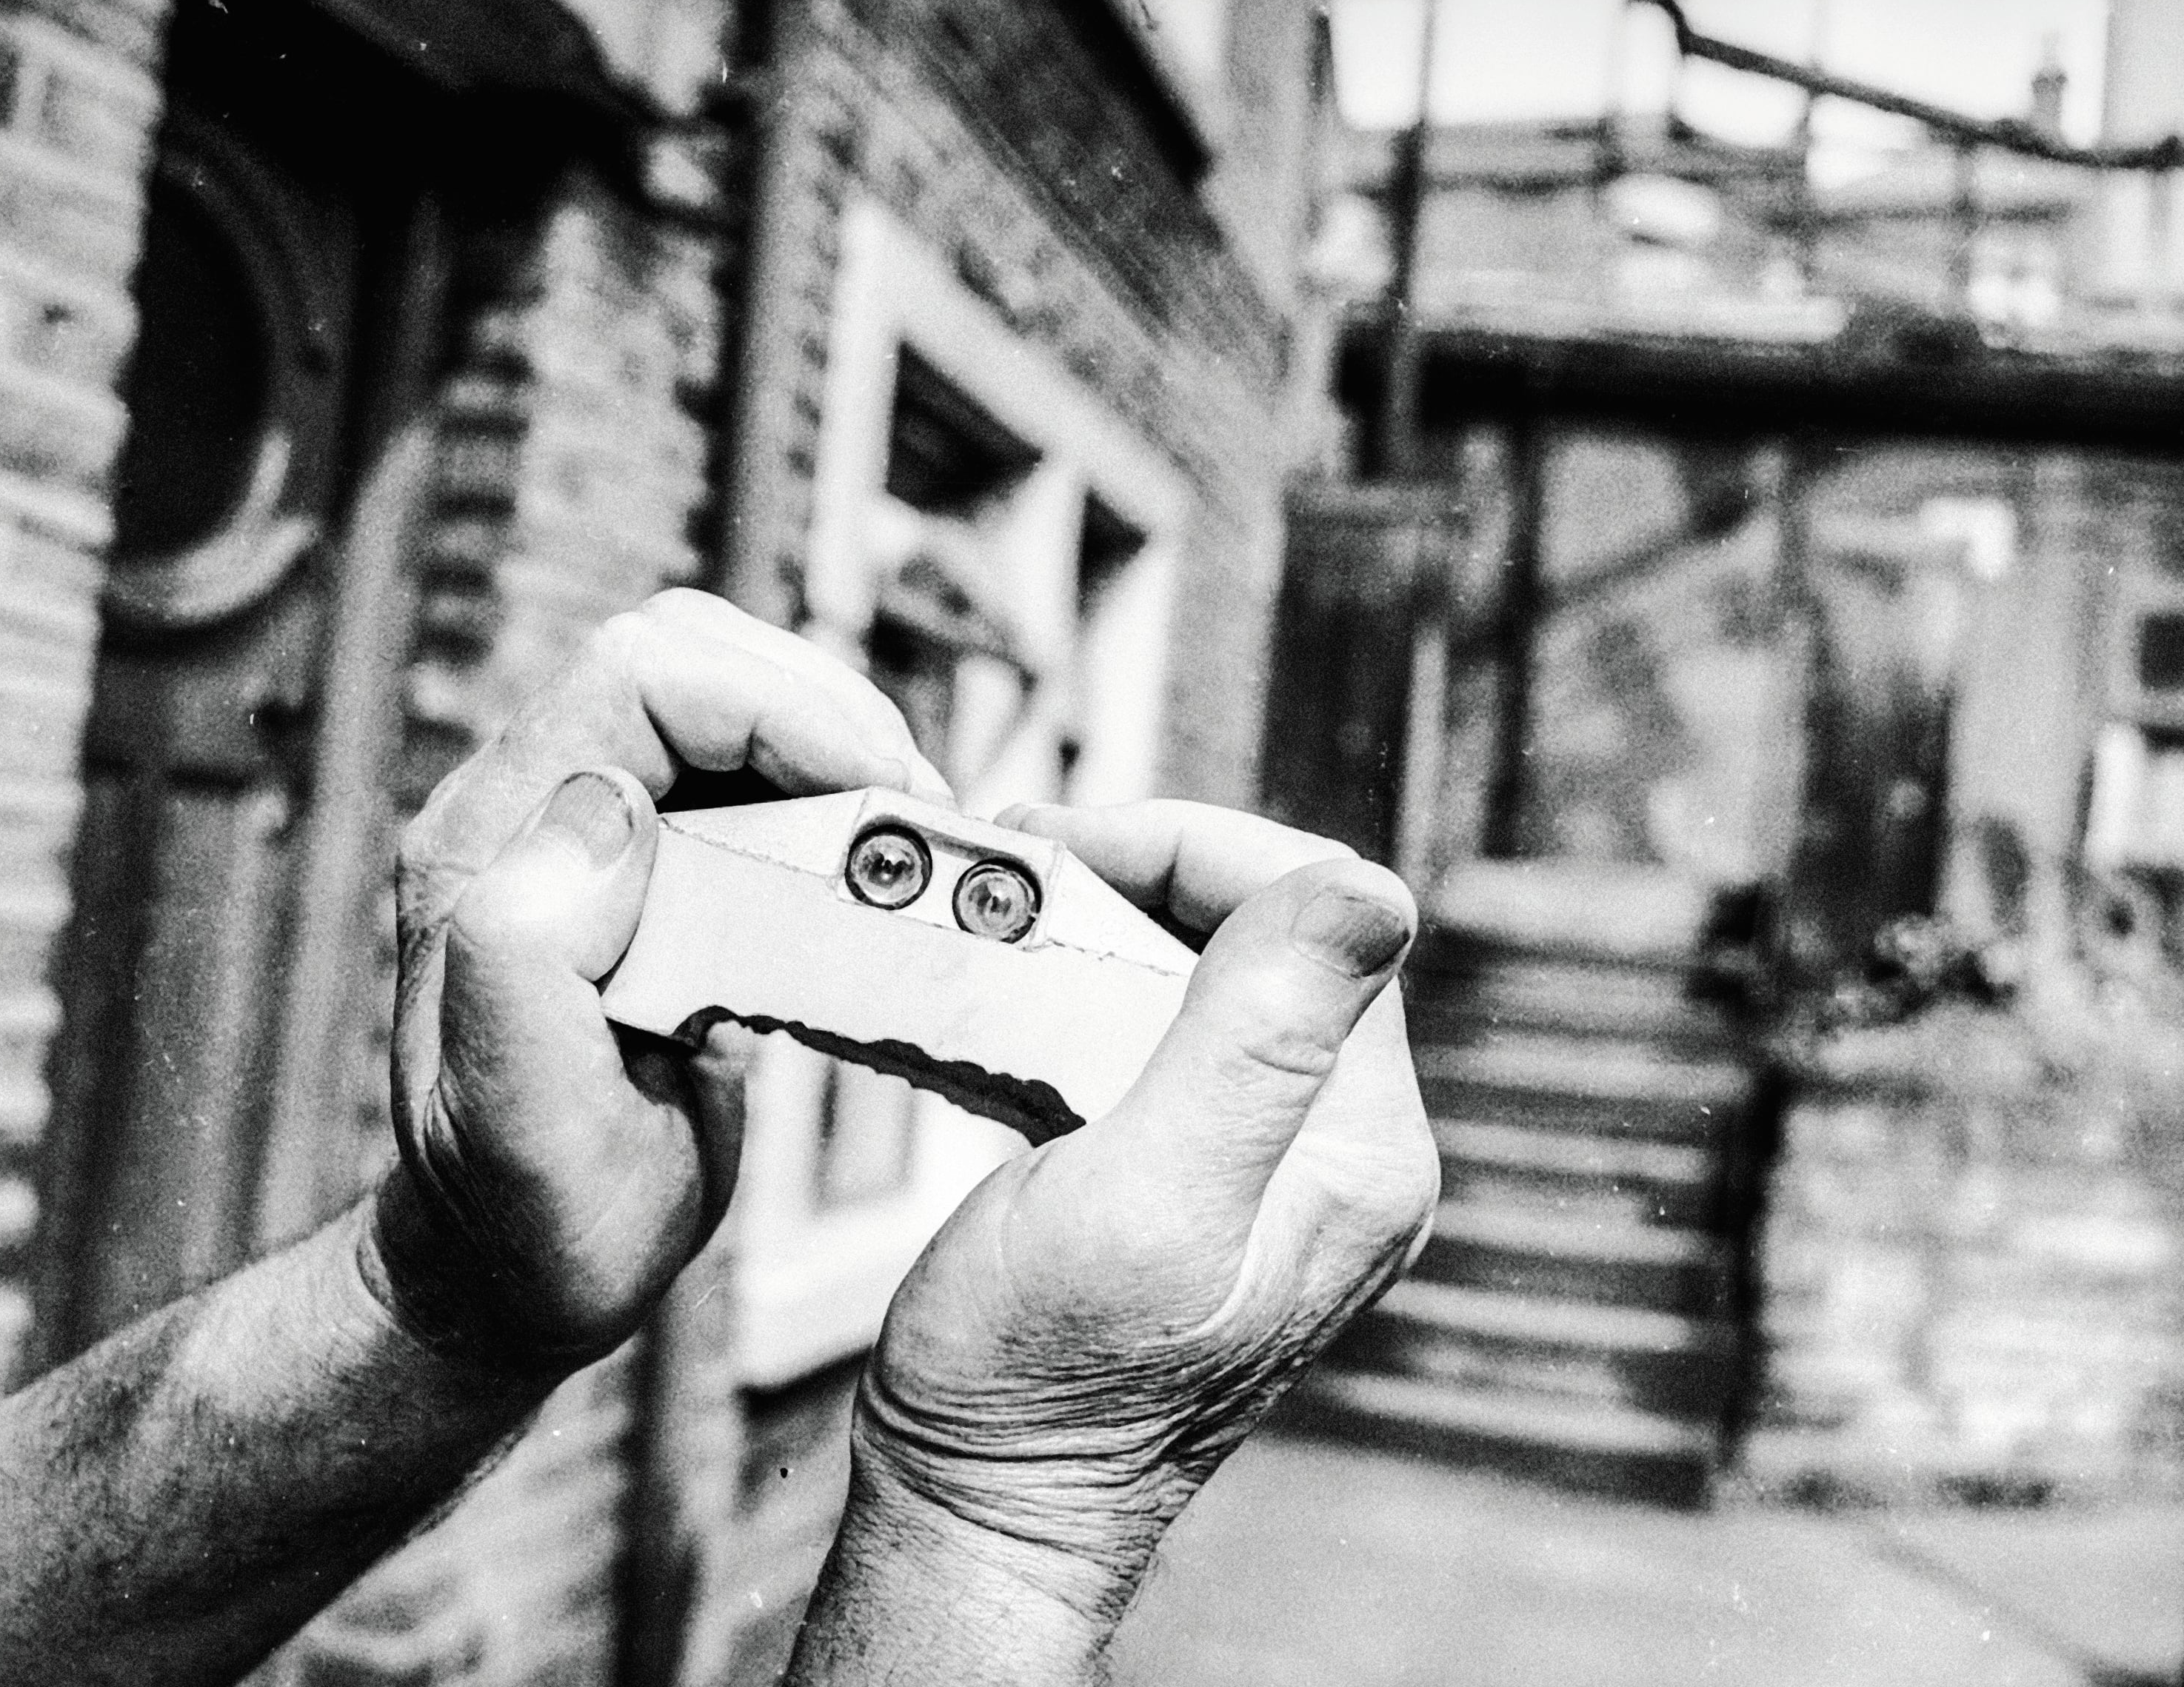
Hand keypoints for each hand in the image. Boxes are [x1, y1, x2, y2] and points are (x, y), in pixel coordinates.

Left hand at [362, 591, 950, 1380]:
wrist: (517, 1271)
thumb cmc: (527, 1222)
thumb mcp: (519, 1130)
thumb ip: (528, 964)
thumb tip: (607, 807)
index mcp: (490, 850)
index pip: (639, 673)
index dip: (777, 702)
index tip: (878, 791)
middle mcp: (528, 811)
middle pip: (690, 652)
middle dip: (820, 706)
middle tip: (912, 814)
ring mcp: (587, 830)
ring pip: (725, 693)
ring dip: (833, 739)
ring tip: (903, 836)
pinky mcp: (645, 859)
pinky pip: (744, 761)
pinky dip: (827, 785)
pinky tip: (869, 860)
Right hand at [795, 802, 1434, 1672]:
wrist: (981, 1510)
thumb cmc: (1041, 1389)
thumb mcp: (1144, 1200)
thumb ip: (1256, 1044)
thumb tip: (1374, 890)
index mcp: (1357, 1147)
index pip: (1319, 909)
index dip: (1190, 847)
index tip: (1063, 846)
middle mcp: (1334, 1151)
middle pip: (1262, 933)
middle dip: (1137, 877)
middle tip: (1016, 872)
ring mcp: (1266, 1170)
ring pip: (1201, 977)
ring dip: (1101, 930)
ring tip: (1004, 923)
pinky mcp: (1193, 1185)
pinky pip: (1155, 1041)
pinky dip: (1081, 1001)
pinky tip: (1013, 1008)